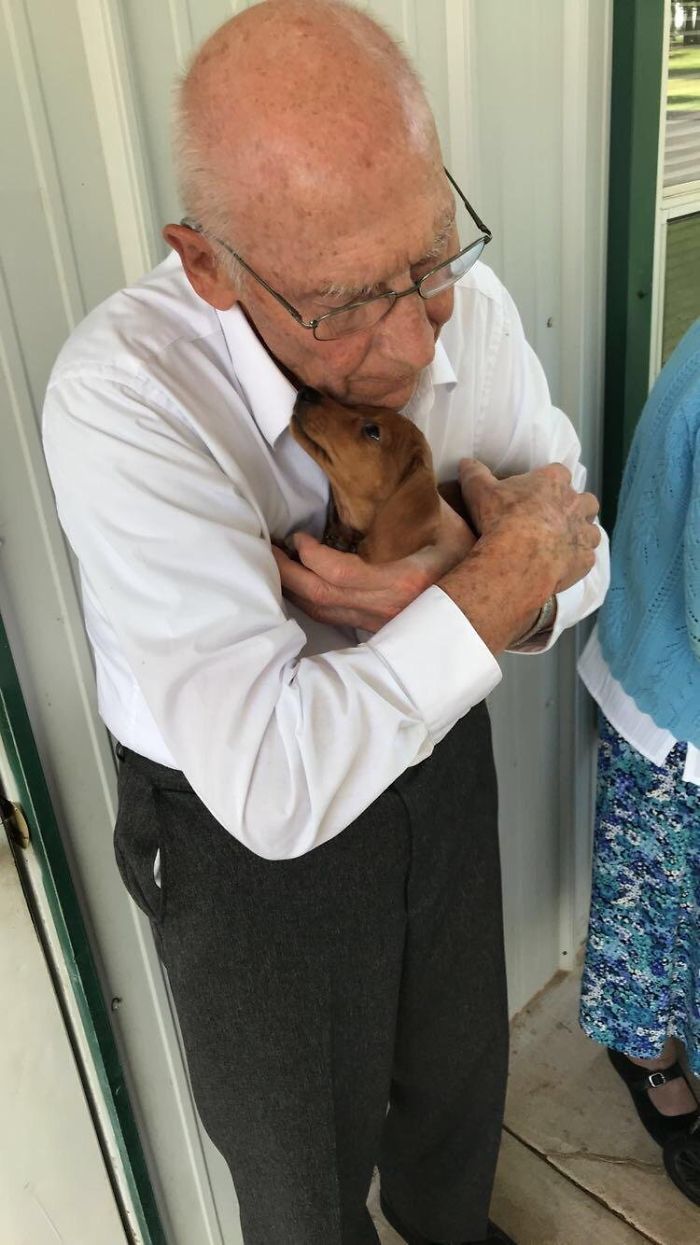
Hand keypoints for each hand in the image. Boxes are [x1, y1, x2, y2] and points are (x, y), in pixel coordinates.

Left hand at [272, 499, 475, 632]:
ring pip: (325, 613)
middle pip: (324, 599)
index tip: (298, 537)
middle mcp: (391, 609)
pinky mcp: (378, 628)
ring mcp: (384, 624)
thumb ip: (416, 501)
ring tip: (276, 564)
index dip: (312, 558)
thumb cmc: (469, 552)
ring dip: (295, 589)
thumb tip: (388, 465)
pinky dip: (311, 600)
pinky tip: (298, 583)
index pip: (343, 577)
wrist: (494, 597)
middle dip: (289, 576)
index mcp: (406, 581)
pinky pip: (335, 618)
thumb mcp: (447, 521)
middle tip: (268, 552)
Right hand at [459, 459, 599, 592]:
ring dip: (581, 535)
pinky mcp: (585, 559)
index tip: (538, 493)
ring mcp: (583, 533)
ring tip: (562, 544)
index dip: (551, 483)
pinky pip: (587, 558)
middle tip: (555, 519)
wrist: (518, 558)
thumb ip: (475, 473)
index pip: (560, 473)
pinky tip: (562, 566)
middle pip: (586, 501)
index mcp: (554, 481)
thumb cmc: (501, 519)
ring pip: (592, 530)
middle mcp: (576, 504)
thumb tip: (465, 462)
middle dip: (576, 508)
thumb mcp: (480, 491)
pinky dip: (577, 561)